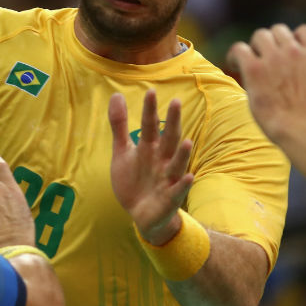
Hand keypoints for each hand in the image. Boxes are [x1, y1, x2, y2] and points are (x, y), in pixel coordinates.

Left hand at [108, 90, 193, 245]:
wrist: (140, 214)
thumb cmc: (134, 179)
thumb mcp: (122, 151)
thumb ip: (119, 125)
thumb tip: (116, 95)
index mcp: (149, 148)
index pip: (150, 126)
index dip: (149, 110)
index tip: (150, 91)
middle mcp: (161, 160)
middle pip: (168, 139)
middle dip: (172, 123)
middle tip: (176, 102)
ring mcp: (167, 179)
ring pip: (177, 164)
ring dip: (182, 154)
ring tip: (187, 141)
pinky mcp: (169, 198)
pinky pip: (178, 190)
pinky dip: (183, 184)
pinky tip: (189, 176)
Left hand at [226, 24, 305, 140]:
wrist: (305, 130)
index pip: (303, 31)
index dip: (295, 39)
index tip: (288, 52)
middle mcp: (293, 51)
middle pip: (279, 30)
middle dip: (274, 42)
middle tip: (267, 59)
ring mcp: (273, 59)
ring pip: (259, 36)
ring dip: (256, 46)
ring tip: (253, 62)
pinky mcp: (254, 70)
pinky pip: (239, 49)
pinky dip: (235, 55)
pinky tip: (236, 66)